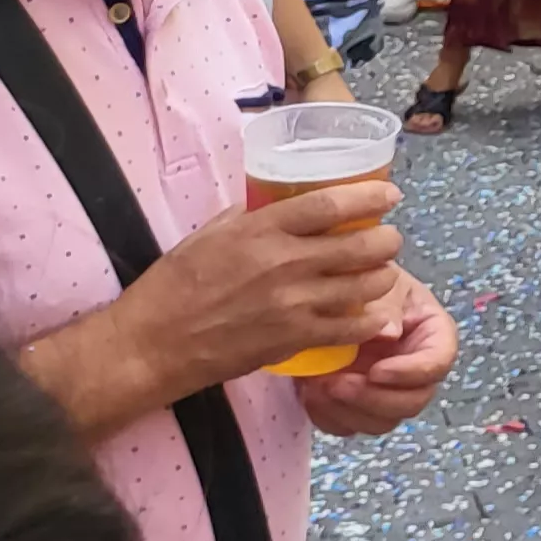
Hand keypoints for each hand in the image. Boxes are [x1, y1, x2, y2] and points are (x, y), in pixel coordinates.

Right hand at [122, 181, 409, 395]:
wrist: (151, 346)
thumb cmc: (172, 287)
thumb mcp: (206, 237)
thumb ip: (248, 218)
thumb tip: (276, 203)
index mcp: (261, 231)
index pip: (331, 204)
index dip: (369, 196)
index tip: (389, 194)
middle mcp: (285, 263)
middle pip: (364, 245)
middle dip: (387, 239)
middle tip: (387, 239)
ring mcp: (294, 303)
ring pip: (368, 285)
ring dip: (383, 276)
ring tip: (380, 273)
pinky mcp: (295, 339)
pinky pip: (353, 327)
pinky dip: (371, 319)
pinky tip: (372, 314)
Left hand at [297, 267, 456, 435]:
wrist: (323, 289)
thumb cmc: (358, 277)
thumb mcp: (376, 279)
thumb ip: (384, 304)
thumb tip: (389, 333)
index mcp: (430, 334)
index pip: (438, 362)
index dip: (413, 373)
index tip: (377, 371)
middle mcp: (414, 368)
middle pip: (414, 401)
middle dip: (376, 399)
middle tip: (339, 383)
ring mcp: (385, 390)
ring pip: (383, 421)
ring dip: (350, 411)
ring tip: (318, 385)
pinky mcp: (355, 403)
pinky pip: (348, 425)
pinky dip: (328, 416)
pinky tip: (309, 392)